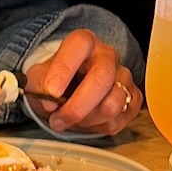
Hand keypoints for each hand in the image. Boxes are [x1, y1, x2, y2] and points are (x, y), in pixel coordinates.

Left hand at [23, 29, 140, 136]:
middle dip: (77, 107)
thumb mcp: (38, 79)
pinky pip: (117, 121)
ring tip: (69, 120)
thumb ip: (40, 87)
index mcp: (84, 42)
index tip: (51, 92)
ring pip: (111, 105)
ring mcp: (124, 77)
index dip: (64, 70)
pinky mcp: (132, 100)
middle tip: (57, 120)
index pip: (79, 47)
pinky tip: (85, 122)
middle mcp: (108, 56)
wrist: (69, 90)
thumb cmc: (55, 82)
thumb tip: (51, 103)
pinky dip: (97, 128)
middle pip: (102, 79)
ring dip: (85, 121)